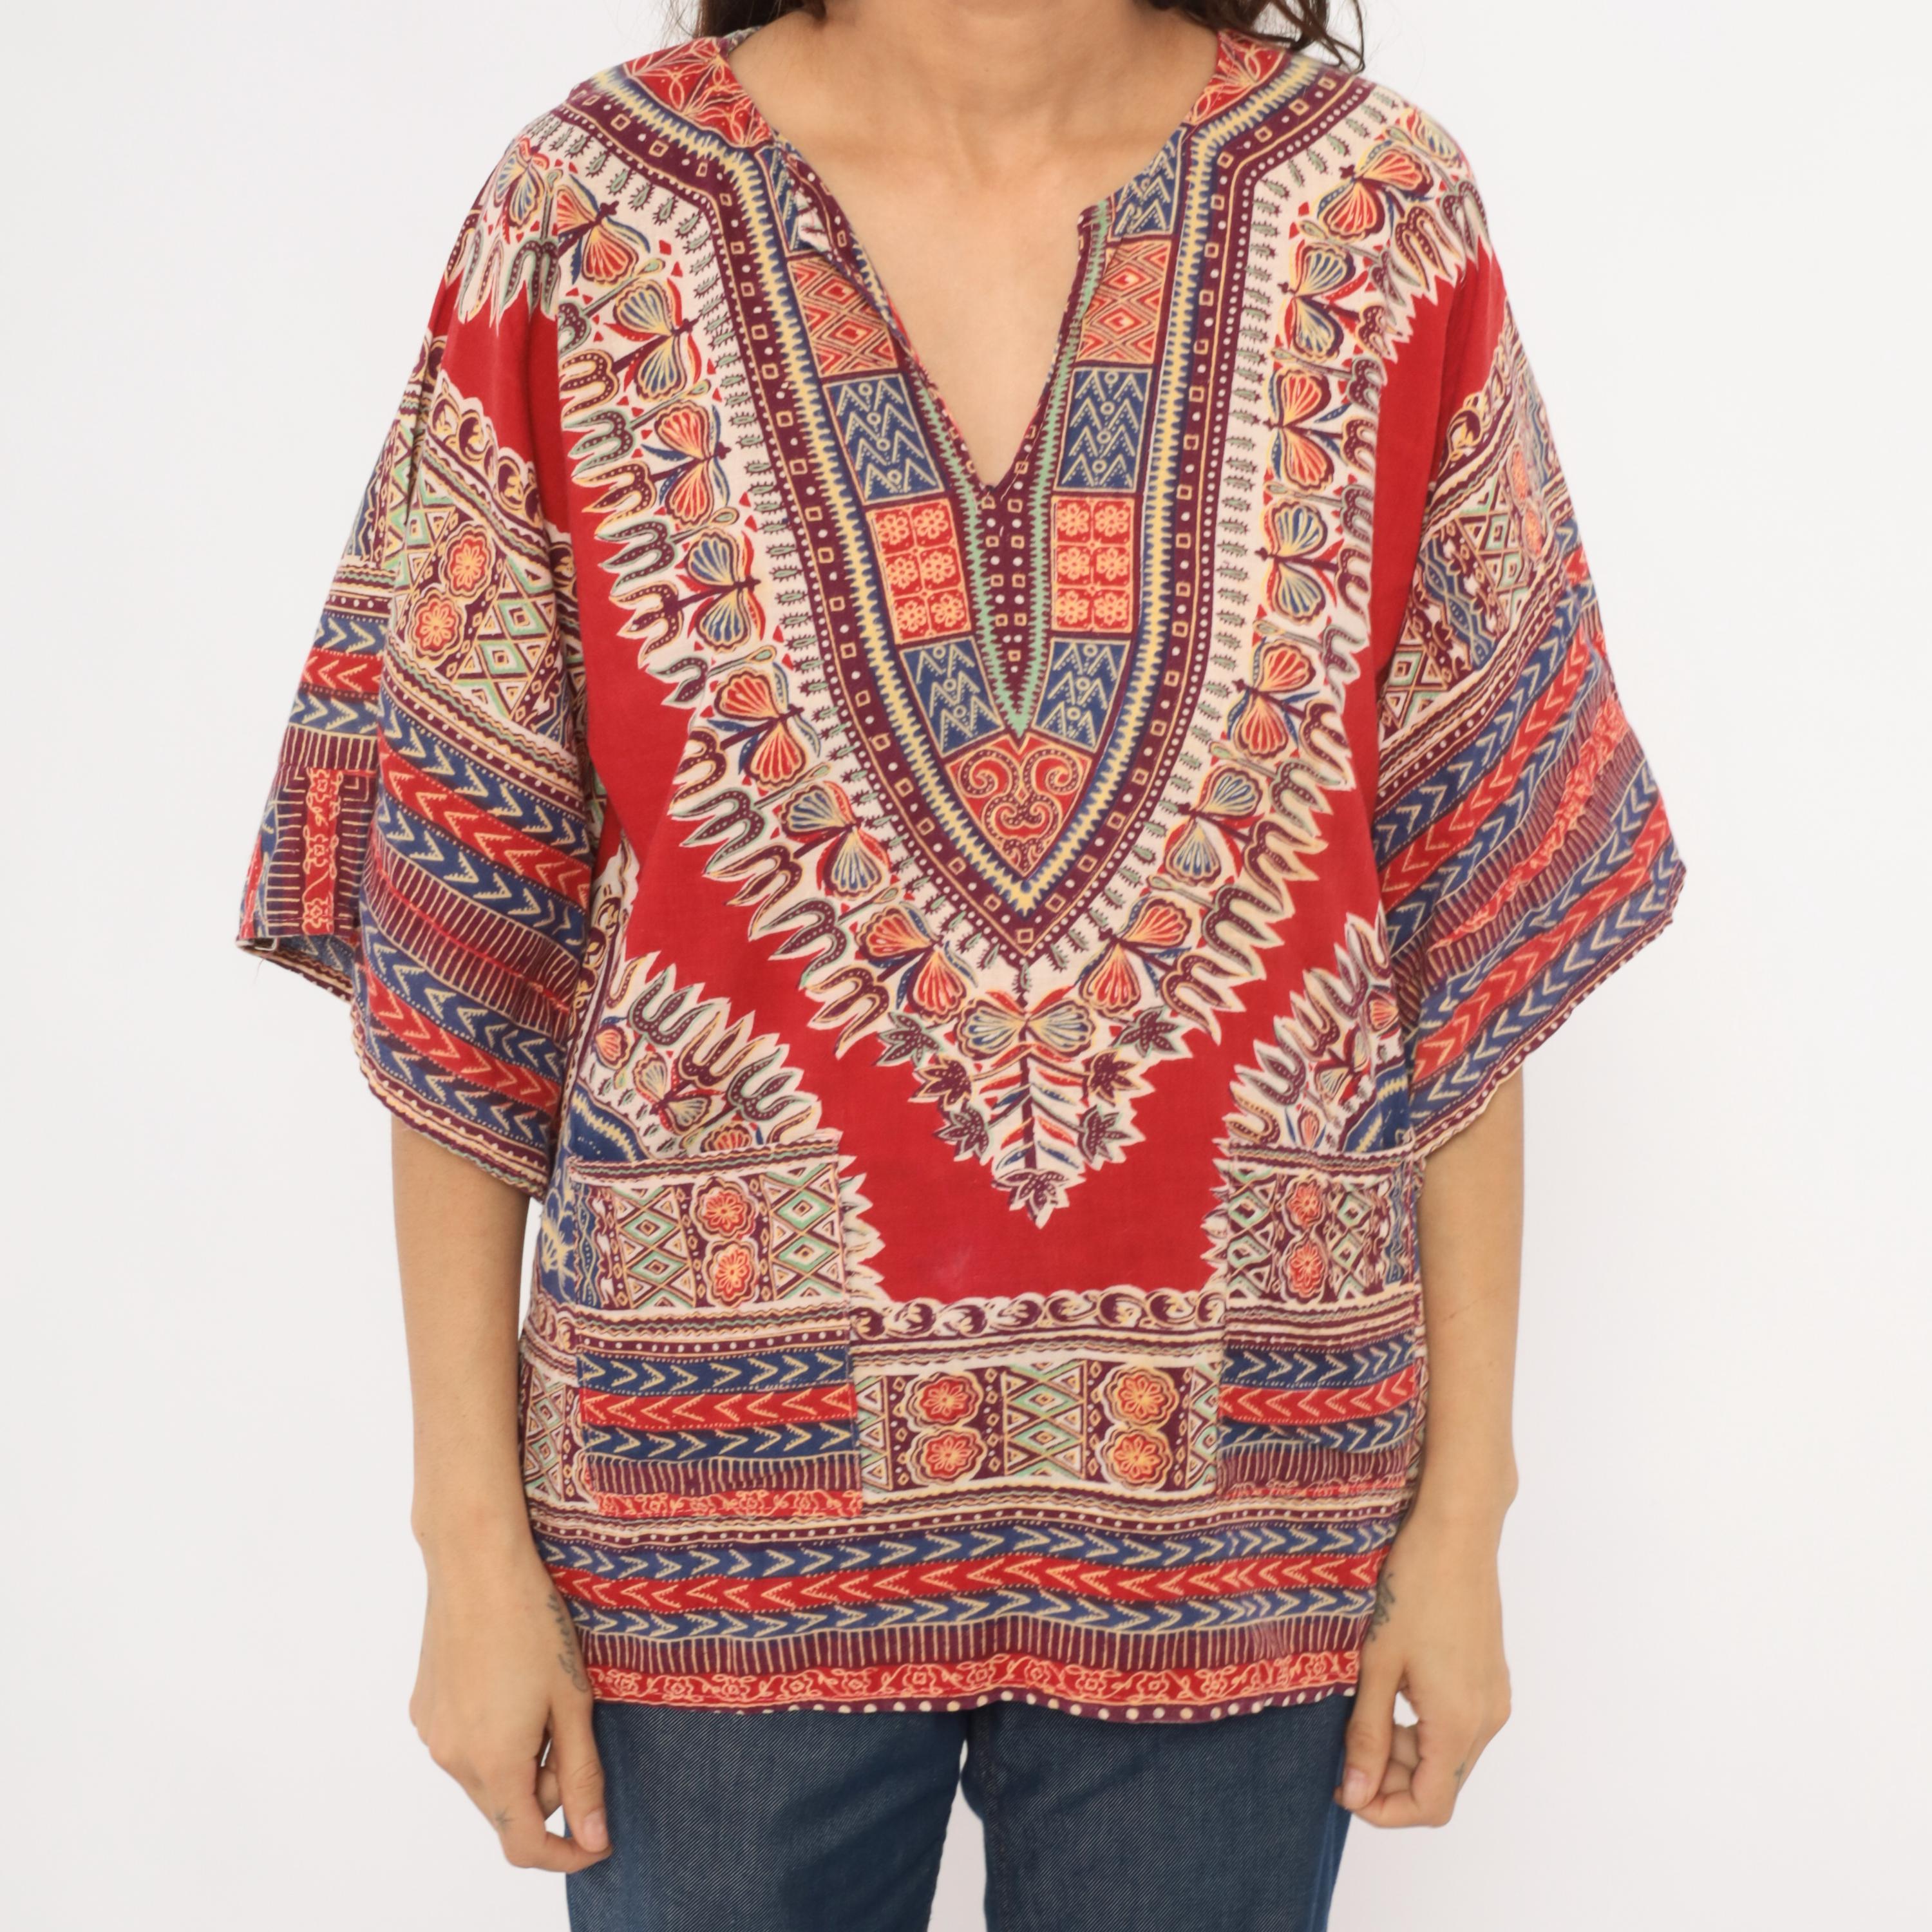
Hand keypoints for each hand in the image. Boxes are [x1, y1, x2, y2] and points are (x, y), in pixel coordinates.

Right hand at [408, 1526, 611, 1870]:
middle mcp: (452, 1760)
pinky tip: (509, 1685)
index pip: (524, 1845)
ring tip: (540, 1698)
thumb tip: (592, 1838)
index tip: (598, 1840)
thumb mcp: (573, 1701)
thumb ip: (583, 1776)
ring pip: (485, 1778)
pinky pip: (463, 1747)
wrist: (476, 1563)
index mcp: (493, 1763)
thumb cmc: (534, 1623)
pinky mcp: (422, 1710)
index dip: (565, 1854)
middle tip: (573, 1730)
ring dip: (520, 1761)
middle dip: (548, 1789)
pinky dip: (492, 1738)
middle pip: (507, 1809)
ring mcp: (431, 1734)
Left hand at [1336, 1499, 1510, 1826]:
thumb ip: (1368, 1734)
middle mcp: (1488, 1720)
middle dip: (1391, 1779)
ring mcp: (1494, 1698)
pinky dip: (1424, 1727)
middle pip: (1441, 1784)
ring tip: (1365, 1712)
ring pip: (1450, 1756)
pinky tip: (1394, 1691)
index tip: (1345, 1787)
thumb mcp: (1377, 1664)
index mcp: (1460, 1723)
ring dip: (1406, 1751)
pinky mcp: (1491, 1678)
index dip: (1385, 1810)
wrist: (1456, 1532)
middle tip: (1346, 1746)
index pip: (1431, 1806)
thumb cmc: (1414, 1588)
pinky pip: (1459, 1726)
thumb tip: (1356, 1793)